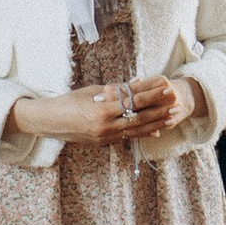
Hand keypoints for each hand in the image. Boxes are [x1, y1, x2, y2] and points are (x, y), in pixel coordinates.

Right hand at [8, 80, 189, 146]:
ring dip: (155, 123)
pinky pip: (127, 137)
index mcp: (102, 109)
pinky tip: (154, 130)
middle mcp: (105, 125)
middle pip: (139, 117)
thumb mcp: (92, 90)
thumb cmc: (69, 101)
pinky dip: (142, 133)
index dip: (153, 94)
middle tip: (176, 104)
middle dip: (159, 110)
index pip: (134, 100)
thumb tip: (138, 82)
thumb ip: (116, 89)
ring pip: (136, 129)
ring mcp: (105, 136)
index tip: (167, 88)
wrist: (49, 121)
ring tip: (171, 117)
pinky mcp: (103, 142)